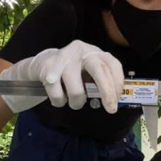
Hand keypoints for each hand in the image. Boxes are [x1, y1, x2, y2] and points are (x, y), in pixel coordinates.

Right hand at [0, 40, 123, 113]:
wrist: (41, 64)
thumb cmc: (70, 70)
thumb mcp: (87, 71)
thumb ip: (100, 80)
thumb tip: (114, 100)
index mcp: (93, 52)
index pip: (112, 64)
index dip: (118, 81)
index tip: (119, 97)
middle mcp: (81, 51)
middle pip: (99, 72)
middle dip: (108, 93)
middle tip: (111, 109)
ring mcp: (64, 59)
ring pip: (77, 91)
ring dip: (77, 103)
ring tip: (73, 101)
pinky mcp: (48, 69)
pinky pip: (58, 96)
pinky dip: (59, 102)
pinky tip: (58, 96)